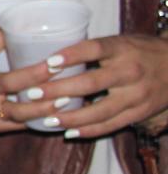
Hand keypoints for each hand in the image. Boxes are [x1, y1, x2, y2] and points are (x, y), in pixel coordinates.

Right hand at [0, 29, 56, 142]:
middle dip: (43, 70)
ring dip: (46, 102)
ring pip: (23, 107)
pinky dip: (38, 121)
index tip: (28, 19)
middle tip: (63, 61)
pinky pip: (19, 125)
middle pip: (19, 78)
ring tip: (67, 94)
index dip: (12, 29)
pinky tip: (56, 115)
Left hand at [15, 33, 167, 139]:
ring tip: (46, 118)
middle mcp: (131, 71)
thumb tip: (50, 57)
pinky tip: (69, 131)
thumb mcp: (121, 42)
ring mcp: (137, 94)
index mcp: (123, 49)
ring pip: (100, 110)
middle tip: (32, 93)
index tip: (48, 62)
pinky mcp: (141, 112)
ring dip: (70, 116)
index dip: (71, 55)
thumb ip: (93, 50)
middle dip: (59, 90)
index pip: (94, 49)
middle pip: (91, 83)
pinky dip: (89, 130)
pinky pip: (112, 125)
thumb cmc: (141, 51)